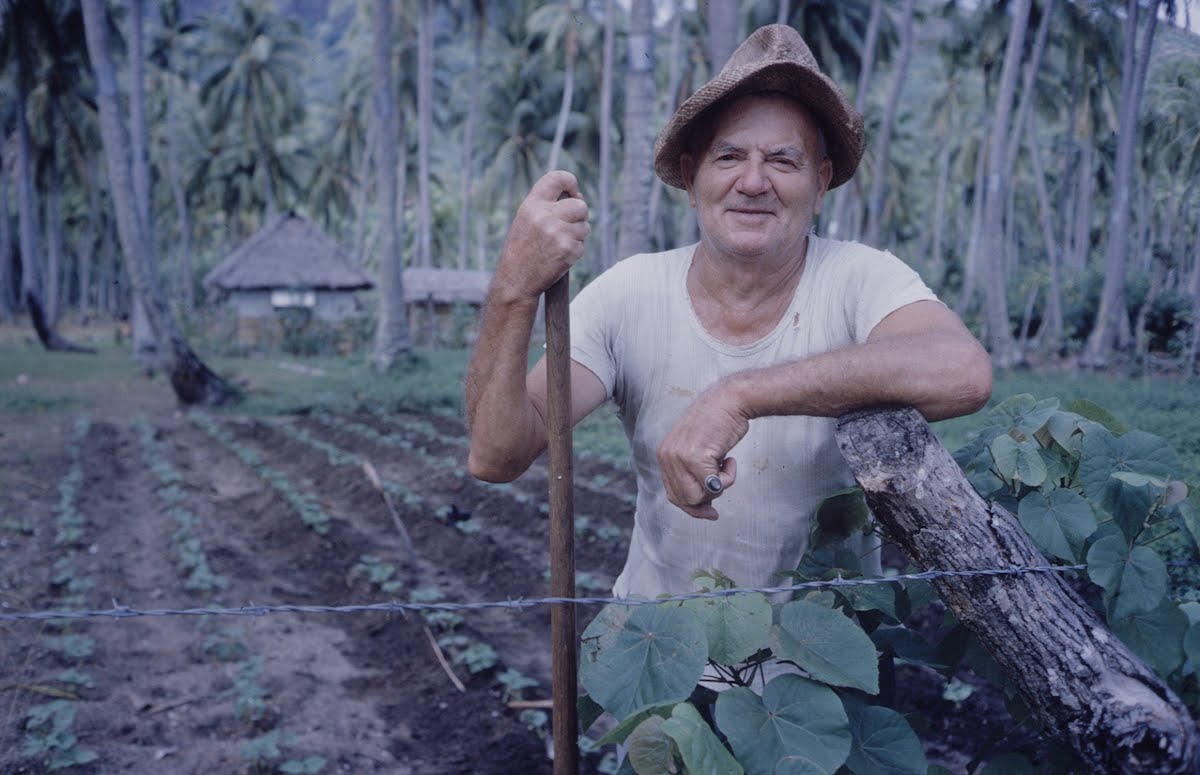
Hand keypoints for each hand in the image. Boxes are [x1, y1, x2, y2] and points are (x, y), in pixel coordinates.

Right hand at [495, 171, 589, 299]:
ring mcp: (558, 233)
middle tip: (567, 226)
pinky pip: (583, 244)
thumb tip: (578, 197)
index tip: (573, 192)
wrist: (516, 281)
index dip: (570, 183)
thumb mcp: (526, 220)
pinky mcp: (569, 250)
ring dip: (577, 234)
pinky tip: (559, 256)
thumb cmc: (522, 250)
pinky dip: (575, 250)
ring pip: (585, 226)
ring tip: (558, 244)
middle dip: (579, 215)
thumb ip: (547, 205)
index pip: (558, 178)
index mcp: (532, 205)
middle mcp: (545, 216)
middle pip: (580, 205)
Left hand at [656, 383, 747, 520]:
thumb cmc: (719, 422)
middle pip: (684, 500)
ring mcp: (680, 458)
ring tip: (725, 466)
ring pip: (697, 497)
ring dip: (717, 488)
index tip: (709, 510)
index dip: (692, 505)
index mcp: (664, 454)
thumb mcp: (695, 447)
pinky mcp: (696, 458)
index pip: (672, 493)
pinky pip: (715, 487)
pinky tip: (730, 460)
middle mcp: (667, 456)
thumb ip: (690, 471)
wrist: (731, 399)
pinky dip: (728, 478)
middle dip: (706, 500)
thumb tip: (701, 506)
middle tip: (722, 484)